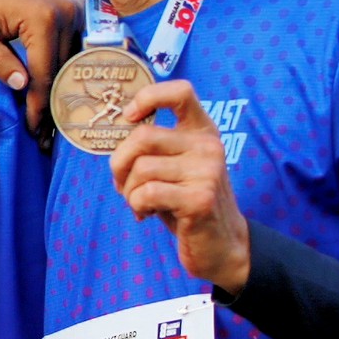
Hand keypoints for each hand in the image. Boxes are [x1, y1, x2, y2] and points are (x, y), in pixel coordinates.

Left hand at [0, 0, 82, 136]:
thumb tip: (23, 85)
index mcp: (43, 17)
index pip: (45, 75)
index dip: (39, 107)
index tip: (34, 133)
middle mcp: (69, 11)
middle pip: (63, 73)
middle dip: (53, 106)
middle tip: (45, 139)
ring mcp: (79, 9)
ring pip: (73, 65)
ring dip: (63, 92)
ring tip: (51, 124)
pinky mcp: (81, 10)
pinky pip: (78, 51)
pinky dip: (68, 73)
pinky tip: (60, 96)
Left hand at [106, 78, 250, 292]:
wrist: (222, 246)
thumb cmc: (187, 203)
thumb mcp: (174, 168)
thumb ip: (153, 148)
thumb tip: (115, 137)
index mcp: (203, 132)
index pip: (181, 92)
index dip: (149, 97)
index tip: (130, 117)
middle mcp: (208, 146)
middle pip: (143, 136)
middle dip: (120, 163)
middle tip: (124, 184)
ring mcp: (207, 171)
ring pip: (141, 168)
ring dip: (129, 191)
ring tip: (142, 204)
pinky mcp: (199, 199)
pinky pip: (146, 193)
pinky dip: (136, 206)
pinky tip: (147, 214)